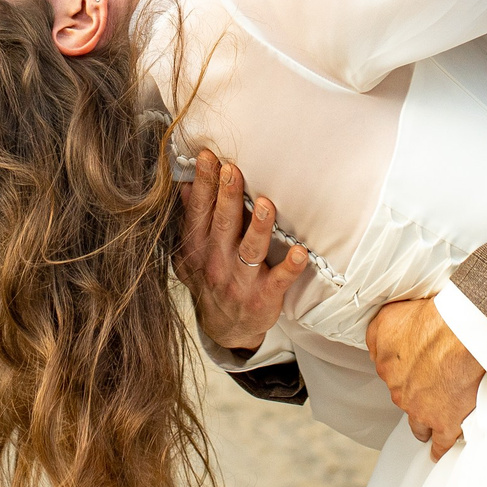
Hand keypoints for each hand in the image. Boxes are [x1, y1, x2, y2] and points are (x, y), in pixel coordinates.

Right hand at [175, 151, 311, 353]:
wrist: (226, 329)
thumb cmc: (210, 281)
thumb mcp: (191, 254)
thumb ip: (190, 221)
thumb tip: (186, 185)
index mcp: (198, 248)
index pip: (200, 211)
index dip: (204, 184)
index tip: (209, 157)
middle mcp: (217, 263)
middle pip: (224, 224)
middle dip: (228, 196)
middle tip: (233, 169)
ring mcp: (240, 281)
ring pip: (251, 250)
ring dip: (259, 227)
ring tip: (267, 204)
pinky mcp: (264, 297)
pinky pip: (279, 280)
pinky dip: (290, 267)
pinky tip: (300, 252)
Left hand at [367, 297, 483, 460]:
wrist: (459, 335)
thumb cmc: (431, 321)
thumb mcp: (387, 317)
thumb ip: (376, 336)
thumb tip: (374, 349)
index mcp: (386, 366)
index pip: (390, 372)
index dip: (404, 369)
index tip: (414, 367)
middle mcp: (400, 392)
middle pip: (404, 398)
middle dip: (415, 394)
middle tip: (431, 385)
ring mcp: (422, 411)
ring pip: (419, 425)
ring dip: (424, 424)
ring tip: (432, 423)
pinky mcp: (446, 424)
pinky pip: (440, 444)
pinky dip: (439, 448)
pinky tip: (438, 451)